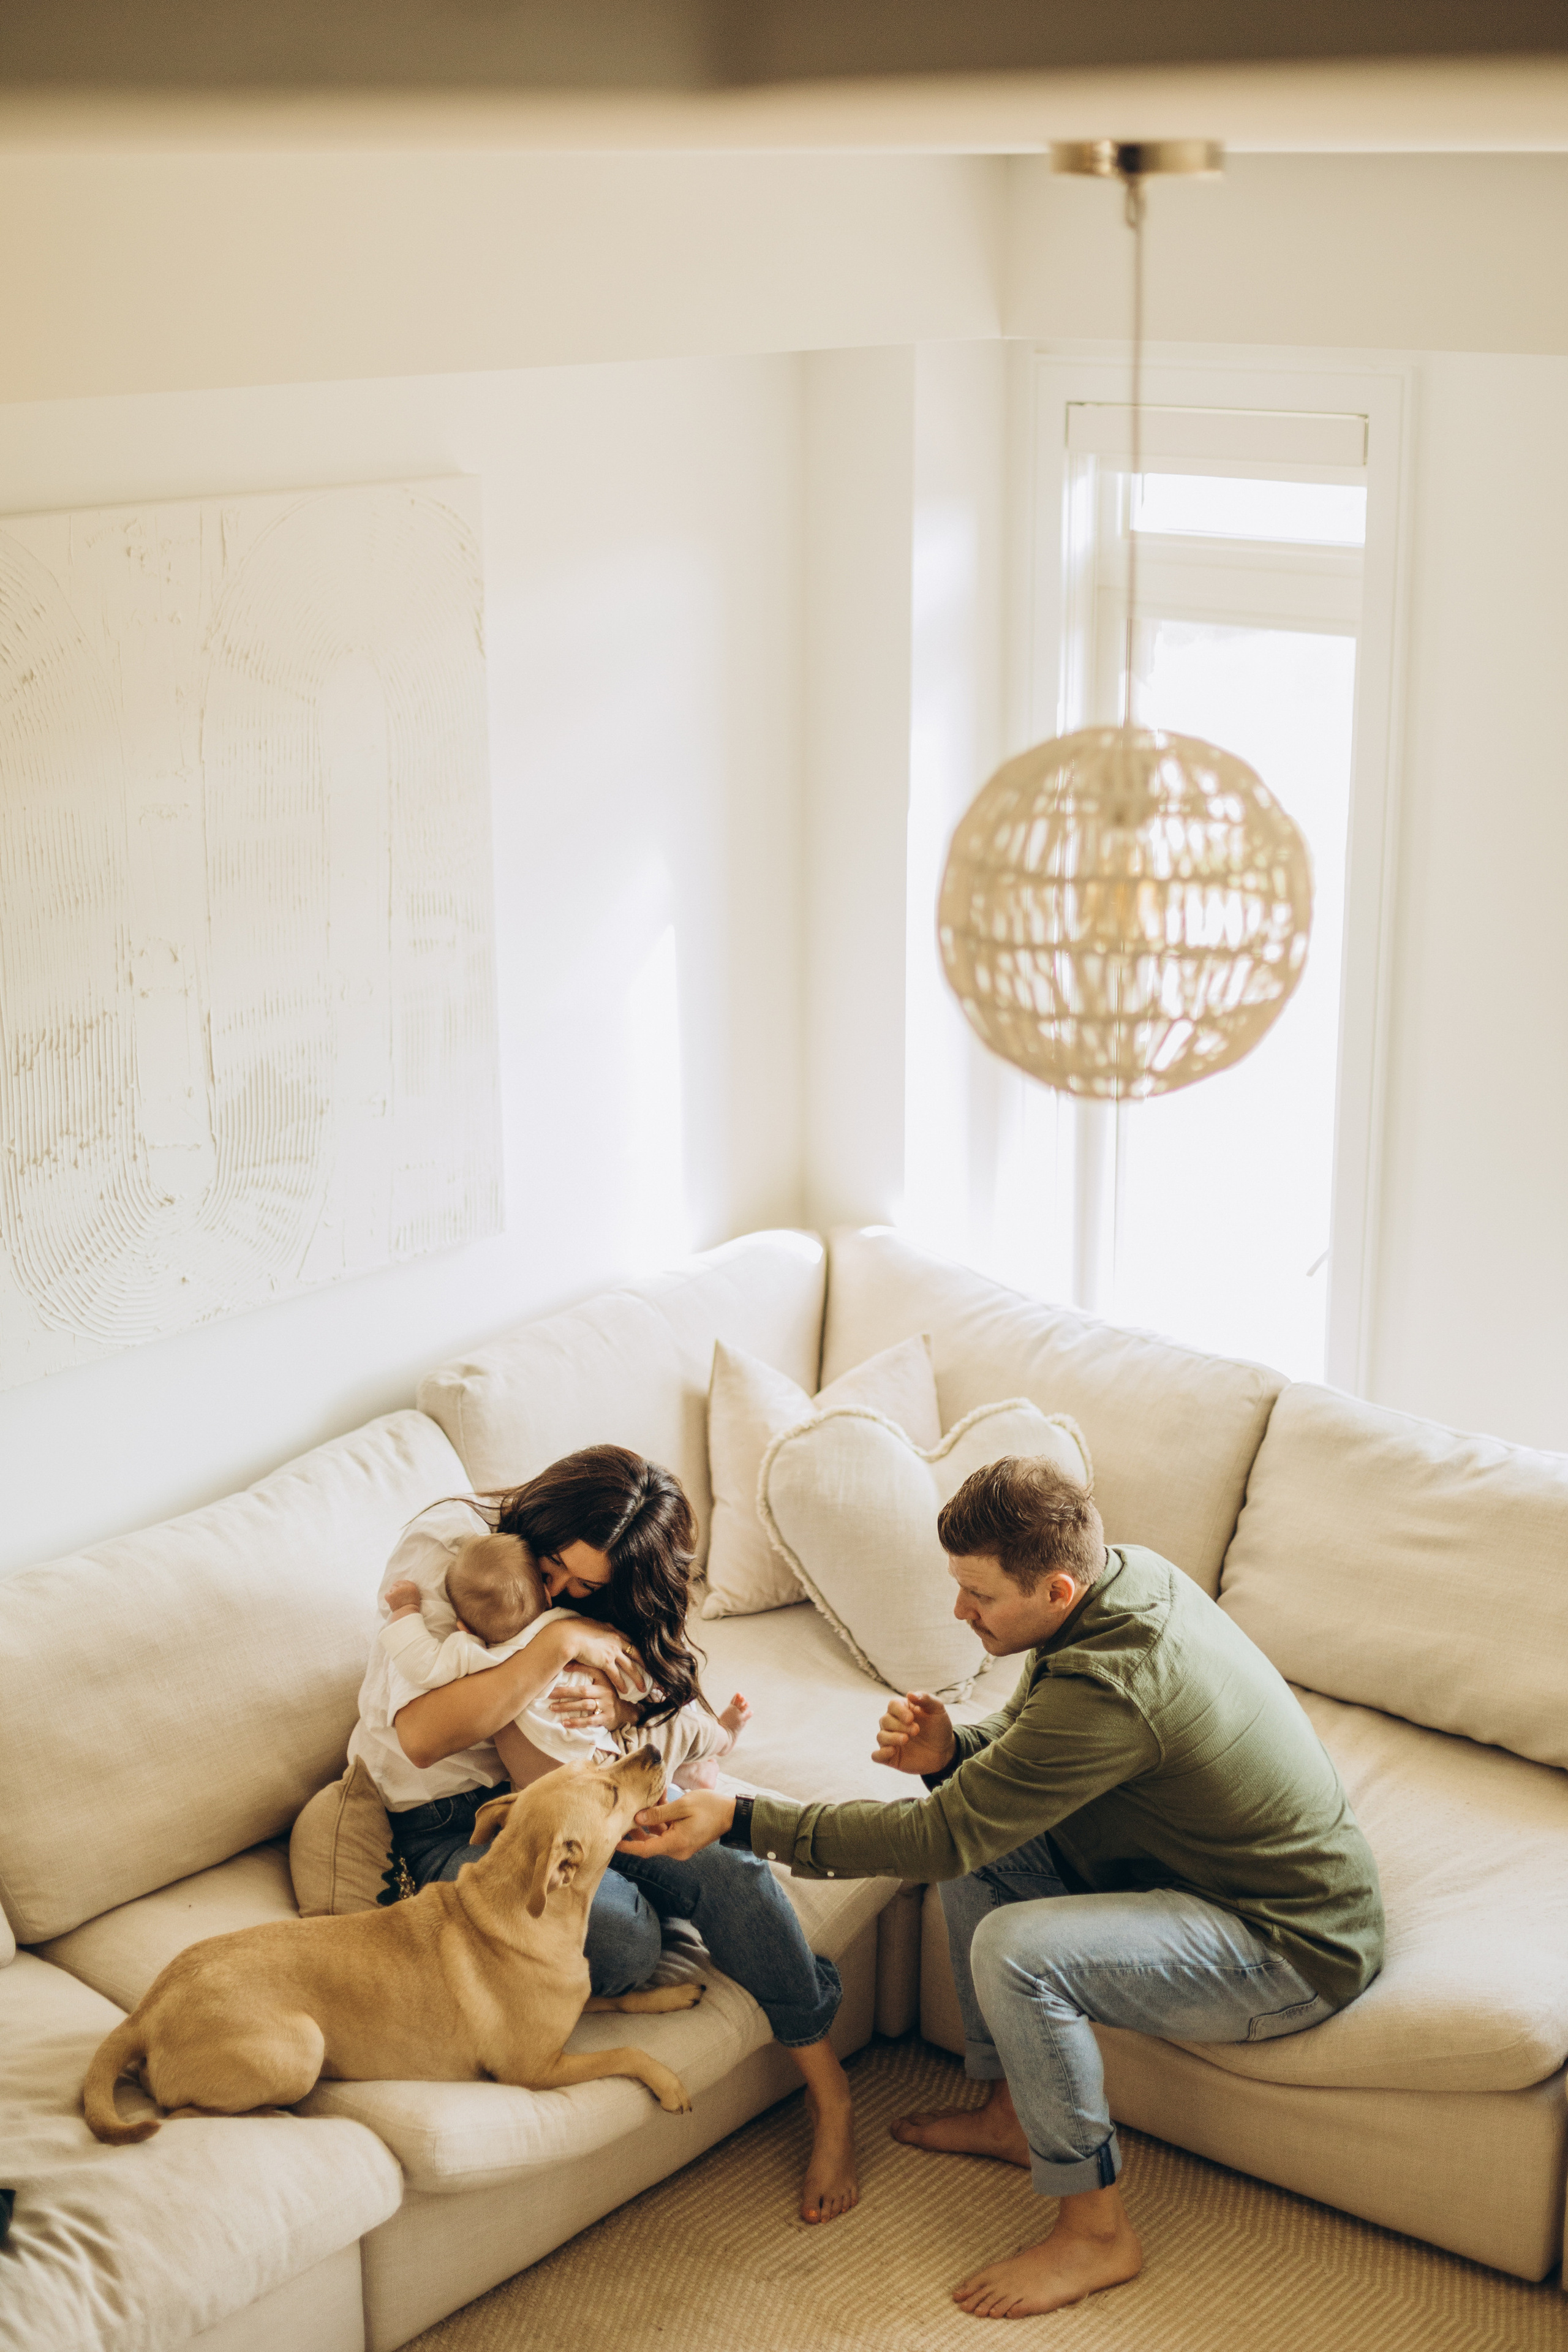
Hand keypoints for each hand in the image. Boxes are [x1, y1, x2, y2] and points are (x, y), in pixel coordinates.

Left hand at [384, 1579, 421, 1617]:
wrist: (407, 1614)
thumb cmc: (411, 1607)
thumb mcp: (414, 1596)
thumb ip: (409, 1590)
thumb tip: (401, 1586)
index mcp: (412, 1586)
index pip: (403, 1581)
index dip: (400, 1586)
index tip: (399, 1591)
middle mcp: (404, 1587)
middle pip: (396, 1584)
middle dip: (395, 1589)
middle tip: (397, 1597)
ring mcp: (397, 1590)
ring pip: (391, 1589)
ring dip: (392, 1594)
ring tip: (396, 1601)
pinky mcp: (391, 1595)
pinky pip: (387, 1595)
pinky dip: (388, 1598)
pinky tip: (392, 1603)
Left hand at [549, 1667, 635, 1732]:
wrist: (624, 1712)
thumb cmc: (606, 1694)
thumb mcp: (601, 1681)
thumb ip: (588, 1671)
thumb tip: (566, 1663)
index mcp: (604, 1679)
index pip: (592, 1670)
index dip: (578, 1667)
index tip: (563, 1667)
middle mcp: (606, 1691)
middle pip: (583, 1691)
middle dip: (565, 1692)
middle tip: (550, 1693)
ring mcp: (607, 1705)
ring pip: (585, 1705)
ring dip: (567, 1707)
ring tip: (553, 1707)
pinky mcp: (606, 1718)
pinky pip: (589, 1720)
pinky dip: (576, 1722)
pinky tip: (565, 1723)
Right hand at [556, 1622, 642, 1694]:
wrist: (568, 1635)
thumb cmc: (573, 1629)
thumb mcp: (588, 1624)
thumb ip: (594, 1628)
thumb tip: (592, 1628)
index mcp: (612, 1629)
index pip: (629, 1640)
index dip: (635, 1648)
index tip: (641, 1655)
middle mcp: (616, 1639)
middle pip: (636, 1653)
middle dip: (645, 1664)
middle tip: (652, 1672)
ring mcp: (612, 1650)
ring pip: (630, 1667)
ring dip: (638, 1678)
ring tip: (643, 1688)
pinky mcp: (606, 1661)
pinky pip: (617, 1675)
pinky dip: (621, 1684)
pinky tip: (625, 1691)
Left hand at [617, 1790, 733, 1859]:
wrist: (732, 1814)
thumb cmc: (710, 1807)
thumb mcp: (683, 1806)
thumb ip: (659, 1813)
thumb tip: (637, 1818)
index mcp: (675, 1844)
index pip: (645, 1850)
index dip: (628, 1846)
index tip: (613, 1841)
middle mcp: (676, 1849)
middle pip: (649, 1842)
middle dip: (636, 1829)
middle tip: (624, 1814)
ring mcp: (681, 1846)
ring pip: (657, 1836)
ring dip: (649, 1822)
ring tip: (642, 1802)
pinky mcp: (684, 1840)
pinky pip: (667, 1832)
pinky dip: (661, 1821)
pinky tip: (658, 1803)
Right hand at [873, 1691, 955, 1775]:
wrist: (945, 1750)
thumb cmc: (938, 1727)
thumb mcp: (937, 1710)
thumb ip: (925, 1699)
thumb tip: (909, 1694)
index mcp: (902, 1709)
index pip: (892, 1705)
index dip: (899, 1711)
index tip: (911, 1718)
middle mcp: (893, 1724)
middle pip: (885, 1720)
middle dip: (899, 1725)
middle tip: (916, 1730)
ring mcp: (891, 1741)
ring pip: (880, 1736)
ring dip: (892, 1738)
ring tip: (906, 1739)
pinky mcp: (890, 1757)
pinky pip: (876, 1756)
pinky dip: (880, 1753)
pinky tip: (892, 1751)